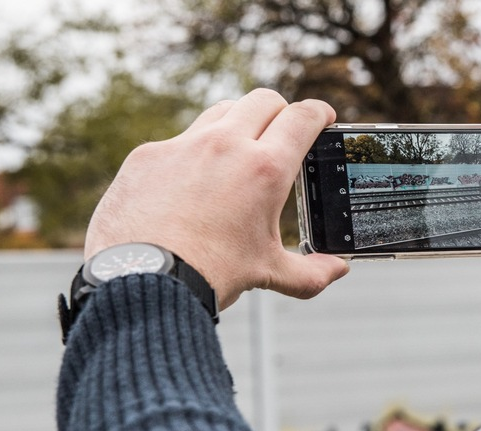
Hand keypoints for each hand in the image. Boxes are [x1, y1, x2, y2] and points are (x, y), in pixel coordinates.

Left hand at [84, 89, 348, 310]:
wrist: (143, 280)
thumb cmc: (210, 274)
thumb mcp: (268, 271)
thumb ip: (311, 272)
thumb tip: (338, 270)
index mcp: (266, 169)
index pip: (302, 118)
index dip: (319, 113)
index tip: (323, 117)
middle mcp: (226, 145)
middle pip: (263, 100)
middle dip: (280, 111)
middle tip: (284, 132)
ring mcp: (183, 145)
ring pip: (221, 111)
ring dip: (238, 123)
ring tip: (239, 150)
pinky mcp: (147, 155)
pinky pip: (179, 141)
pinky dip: (194, 153)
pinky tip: (192, 182)